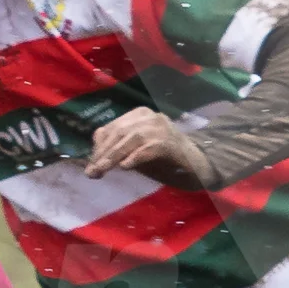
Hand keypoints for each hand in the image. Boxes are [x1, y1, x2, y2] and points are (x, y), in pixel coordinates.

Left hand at [80, 106, 209, 186]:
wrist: (196, 165)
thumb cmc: (163, 158)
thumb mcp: (135, 151)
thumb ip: (117, 149)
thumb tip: (93, 160)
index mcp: (139, 114)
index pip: (112, 127)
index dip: (99, 147)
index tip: (91, 165)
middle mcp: (149, 116)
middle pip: (119, 132)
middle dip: (103, 153)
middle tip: (92, 172)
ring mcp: (161, 127)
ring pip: (131, 138)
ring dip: (114, 156)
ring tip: (102, 171)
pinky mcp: (170, 142)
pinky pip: (148, 148)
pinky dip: (135, 157)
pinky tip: (125, 167)